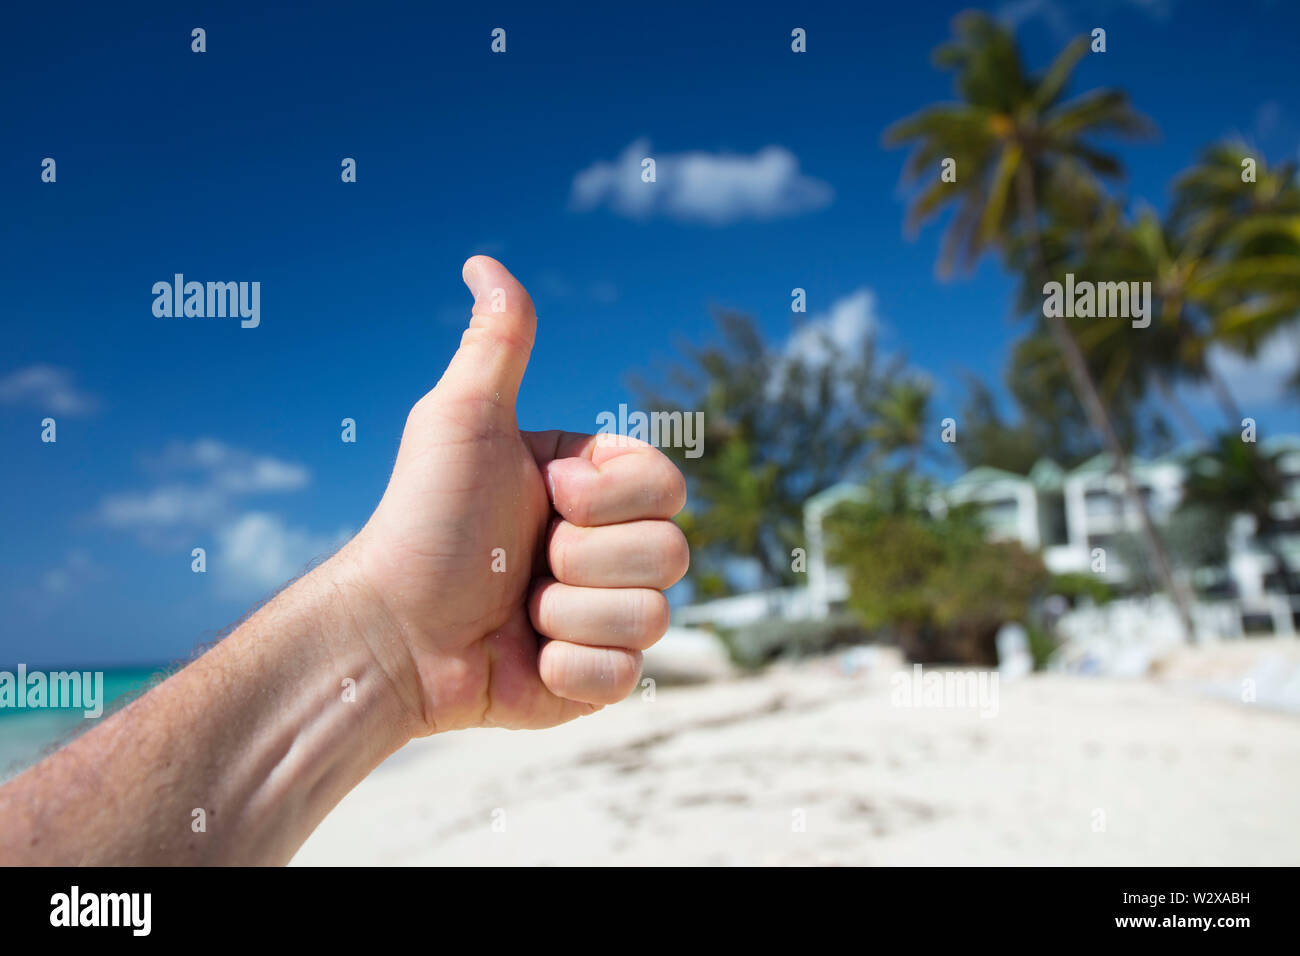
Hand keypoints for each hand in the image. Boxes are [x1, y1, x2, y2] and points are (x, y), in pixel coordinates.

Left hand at [345, 257, 688, 734]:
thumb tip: (483, 260)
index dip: (610, 496)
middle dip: (585, 558)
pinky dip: (570, 671)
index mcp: (593, 487)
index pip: (669, 484)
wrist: (392, 633)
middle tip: (524, 561)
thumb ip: (498, 343)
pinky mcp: (597, 681)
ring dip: (569, 615)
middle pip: (672, 552)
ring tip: (517, 612)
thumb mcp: (462, 421)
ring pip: (654, 615)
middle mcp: (609, 549)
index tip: (547, 496)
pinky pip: (628, 675)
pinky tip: (525, 661)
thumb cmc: (424, 522)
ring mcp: (607, 616)